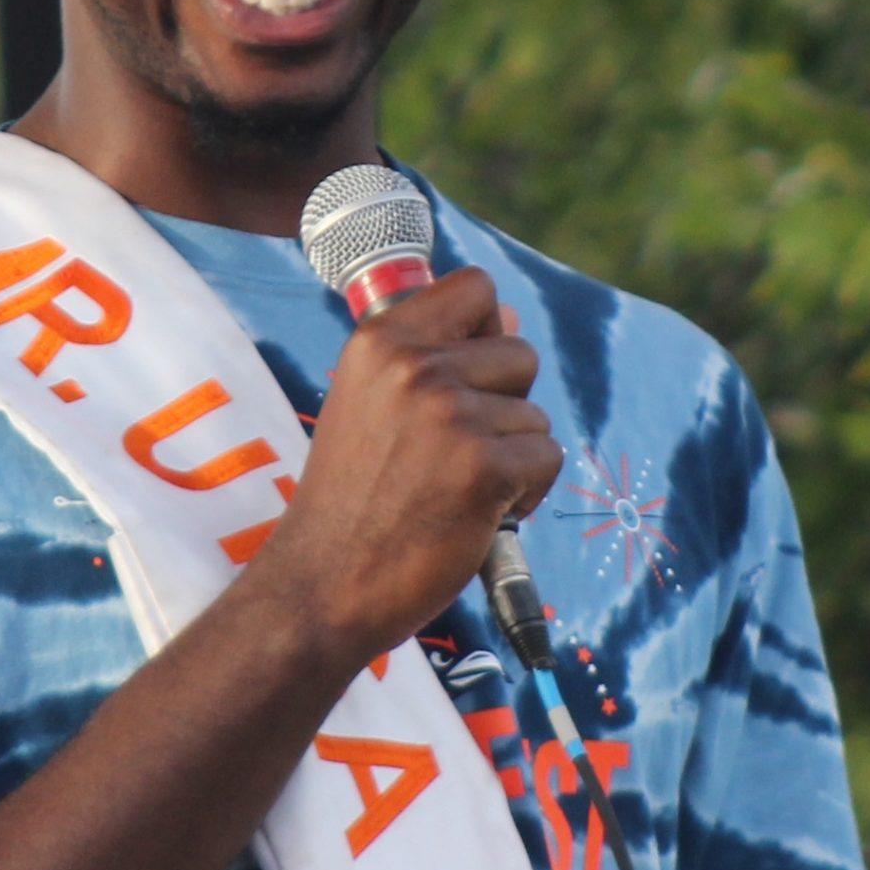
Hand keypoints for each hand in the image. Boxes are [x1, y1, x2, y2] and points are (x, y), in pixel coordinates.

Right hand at [250, 266, 563, 667]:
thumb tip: (511, 320)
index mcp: (379, 341)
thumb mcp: (368, 404)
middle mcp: (413, 366)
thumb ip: (433, 358)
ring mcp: (450, 415)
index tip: (462, 374)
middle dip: (504, 405)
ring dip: (511, 457)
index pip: (474, 287)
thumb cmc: (350, 499)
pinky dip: (524, 494)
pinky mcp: (484, 467)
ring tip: (454, 489)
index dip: (484, 330)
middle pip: (519, 353)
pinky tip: (474, 514)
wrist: (323, 582)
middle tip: (448, 454)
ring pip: (535, 415)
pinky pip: (546, 459)